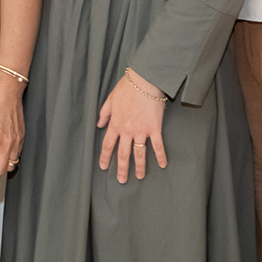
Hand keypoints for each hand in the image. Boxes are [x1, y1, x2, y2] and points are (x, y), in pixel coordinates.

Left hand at [97, 68, 166, 182]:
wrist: (144, 81)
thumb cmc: (127, 87)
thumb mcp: (110, 99)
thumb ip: (104, 113)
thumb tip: (99, 124)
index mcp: (115, 123)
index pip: (108, 144)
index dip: (106, 157)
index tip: (104, 167)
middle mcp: (127, 130)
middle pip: (123, 153)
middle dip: (122, 168)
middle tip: (122, 180)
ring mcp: (141, 131)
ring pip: (140, 153)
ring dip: (140, 166)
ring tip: (140, 176)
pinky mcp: (154, 128)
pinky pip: (158, 145)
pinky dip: (161, 156)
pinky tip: (163, 165)